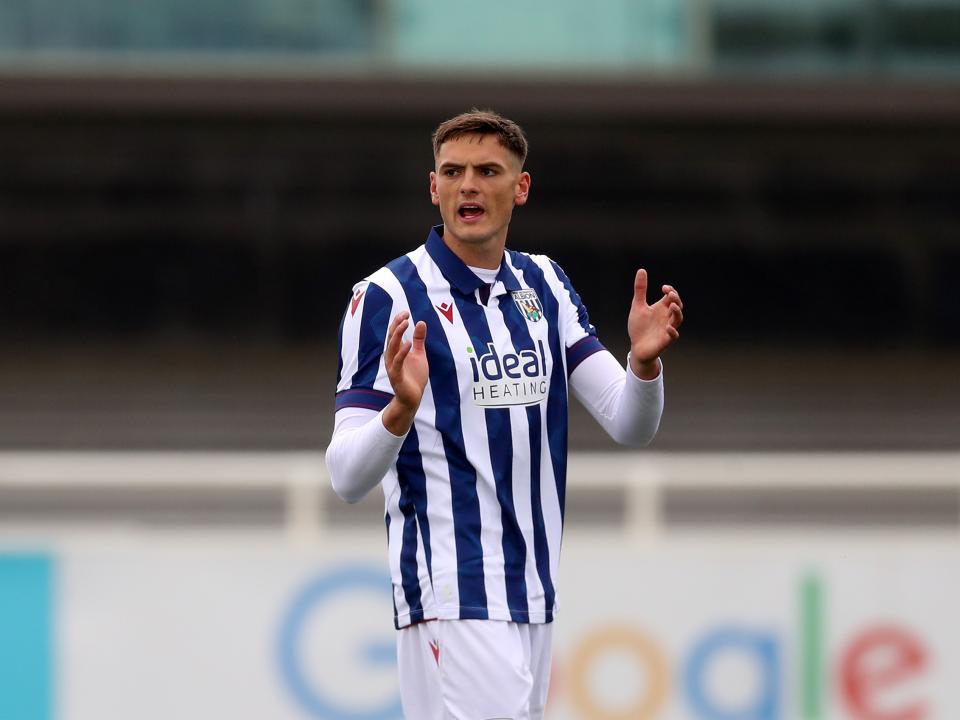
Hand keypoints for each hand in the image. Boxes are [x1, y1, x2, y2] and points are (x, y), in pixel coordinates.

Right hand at [383, 311, 428, 434]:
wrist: (413, 398)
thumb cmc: (414, 376)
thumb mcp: (420, 354)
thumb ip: (419, 339)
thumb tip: (421, 322)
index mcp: (396, 351)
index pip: (395, 333)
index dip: (399, 322)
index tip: (406, 312)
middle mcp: (392, 357)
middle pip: (391, 337)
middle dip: (397, 325)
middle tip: (404, 314)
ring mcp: (393, 366)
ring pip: (392, 348)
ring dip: (398, 335)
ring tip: (405, 324)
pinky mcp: (396, 376)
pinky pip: (397, 363)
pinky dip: (402, 352)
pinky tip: (409, 343)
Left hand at [627, 269, 682, 379]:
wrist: (637, 347)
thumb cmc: (639, 327)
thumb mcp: (638, 306)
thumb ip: (640, 289)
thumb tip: (641, 270)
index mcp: (662, 308)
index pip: (672, 297)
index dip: (671, 291)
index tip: (664, 288)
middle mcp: (667, 317)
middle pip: (678, 306)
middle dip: (676, 299)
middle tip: (670, 294)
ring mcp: (668, 328)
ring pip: (678, 319)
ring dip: (677, 312)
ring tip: (672, 306)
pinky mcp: (665, 340)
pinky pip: (673, 336)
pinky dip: (672, 331)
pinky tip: (667, 327)